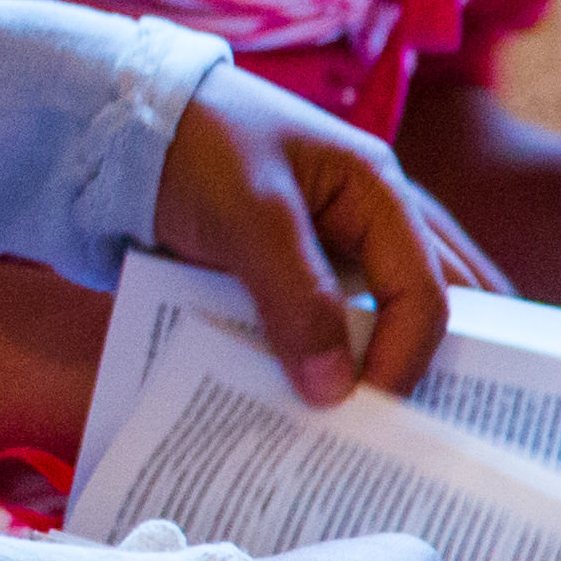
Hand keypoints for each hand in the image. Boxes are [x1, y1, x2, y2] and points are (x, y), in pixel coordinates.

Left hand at [152, 70, 508, 410]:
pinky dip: (337, 361)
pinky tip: (325, 405)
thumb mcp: (250, 218)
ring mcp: (336, 249)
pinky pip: (334, 323)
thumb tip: (336, 391)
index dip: (406, 354)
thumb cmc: (195, 148)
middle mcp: (372, 222)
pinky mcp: (297, 274)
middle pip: (434, 300)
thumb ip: (297, 298)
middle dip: (439, 362)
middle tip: (430, 433)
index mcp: (379, 192)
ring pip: (390, 316)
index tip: (369, 409)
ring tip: (386, 431)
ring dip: (388, 366)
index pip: (424, 289)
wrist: (122, 128)